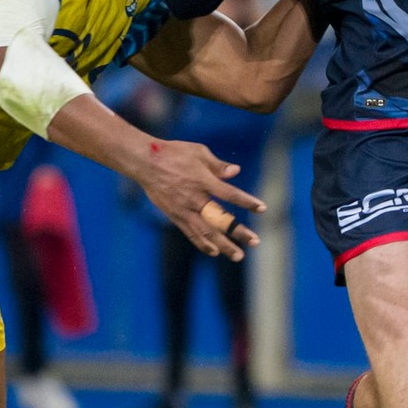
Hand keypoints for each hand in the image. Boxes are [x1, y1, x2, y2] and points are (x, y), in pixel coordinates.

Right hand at [135, 138, 266, 259]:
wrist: (144, 162)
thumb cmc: (174, 153)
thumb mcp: (198, 151)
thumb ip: (218, 165)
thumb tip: (236, 172)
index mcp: (203, 180)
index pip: (230, 194)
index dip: (247, 202)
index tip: (262, 208)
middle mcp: (194, 198)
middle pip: (219, 219)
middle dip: (238, 232)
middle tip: (255, 241)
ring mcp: (184, 209)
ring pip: (206, 232)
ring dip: (223, 245)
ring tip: (238, 256)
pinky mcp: (174, 216)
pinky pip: (191, 233)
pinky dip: (203, 244)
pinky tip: (214, 252)